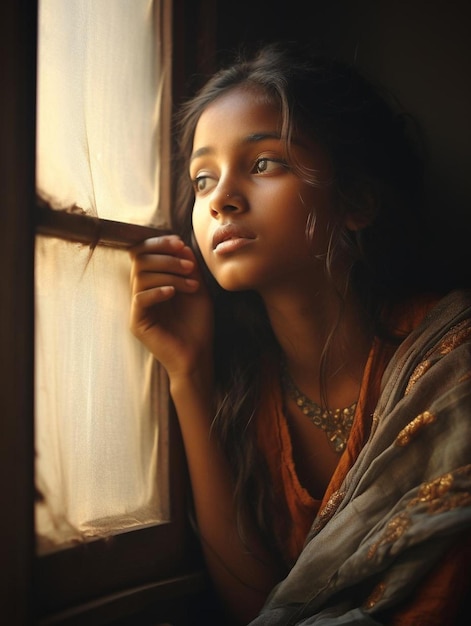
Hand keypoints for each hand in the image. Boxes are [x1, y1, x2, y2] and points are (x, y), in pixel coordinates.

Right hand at [129, 235, 213, 379]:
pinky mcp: (137, 322)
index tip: (180, 243)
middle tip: (189, 267)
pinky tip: (173, 293)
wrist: (198, 355)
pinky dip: (157, 291)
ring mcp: (137, 307)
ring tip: (192, 285)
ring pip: (141, 276)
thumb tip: (181, 245)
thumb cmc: (198, 324)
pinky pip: (140, 298)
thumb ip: (189, 267)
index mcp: (152, 281)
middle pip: (140, 260)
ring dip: (169, 274)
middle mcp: (141, 292)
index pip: (143, 253)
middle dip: (166, 258)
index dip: (158, 243)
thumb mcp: (197, 288)